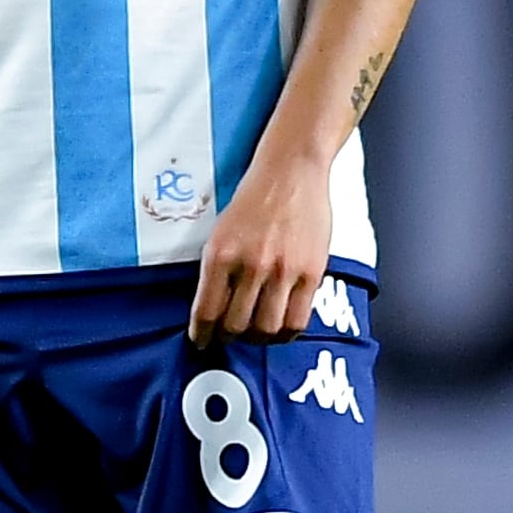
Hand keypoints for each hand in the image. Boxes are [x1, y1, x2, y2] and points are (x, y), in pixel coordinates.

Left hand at [188, 152, 331, 346]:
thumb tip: (213, 309)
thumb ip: (217, 270)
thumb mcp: (220, 231)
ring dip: (257, 339)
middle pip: (236, 327)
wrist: (291, 170)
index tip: (201, 341)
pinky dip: (286, 333)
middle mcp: (250, 265)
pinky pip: (298, 320)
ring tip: (254, 333)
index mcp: (220, 254)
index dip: (202, 335)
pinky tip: (280, 329)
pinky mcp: (311, 273)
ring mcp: (283, 271)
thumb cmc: (254, 198)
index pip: (206, 312)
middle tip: (228, 337)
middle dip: (228, 338)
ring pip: (267, 329)